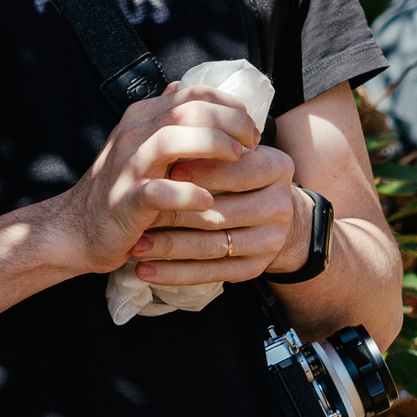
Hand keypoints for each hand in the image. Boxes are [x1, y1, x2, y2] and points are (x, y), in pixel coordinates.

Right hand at [47, 83, 259, 276]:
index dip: (229, 105)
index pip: (193, 93)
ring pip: (172, 139)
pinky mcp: (126, 201)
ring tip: (236, 159)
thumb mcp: (141, 145)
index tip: (250, 127)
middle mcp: (134, 135)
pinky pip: (158, 192)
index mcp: (143, 118)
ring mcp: (127, 167)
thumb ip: (166, 119)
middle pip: (188, 109)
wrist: (75, 229)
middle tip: (251, 143)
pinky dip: (186, 194)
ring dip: (212, 144)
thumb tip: (190, 88)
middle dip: (230, 121)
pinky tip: (206, 201)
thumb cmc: (119, 189)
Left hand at [132, 145, 302, 285]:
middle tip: (140, 213)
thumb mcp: (232, 154)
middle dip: (175, 213)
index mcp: (277, 167)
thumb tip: (168, 142)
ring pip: (211, 246)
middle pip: (220, 213)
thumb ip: (208, 146)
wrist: (268, 210)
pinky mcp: (256, 268)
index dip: (201, 172)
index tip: (166, 171)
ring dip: (169, 248)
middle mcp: (280, 206)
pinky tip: (147, 271)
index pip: (237, 170)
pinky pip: (210, 274)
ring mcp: (271, 240)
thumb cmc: (237, 174)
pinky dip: (174, 273)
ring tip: (136, 245)